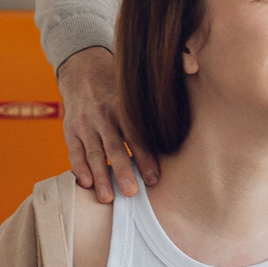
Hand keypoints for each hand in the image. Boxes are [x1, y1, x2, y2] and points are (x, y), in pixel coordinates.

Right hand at [58, 48, 156, 203]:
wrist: (82, 72)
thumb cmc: (119, 85)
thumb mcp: (138, 83)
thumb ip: (168, 79)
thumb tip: (196, 68)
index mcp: (124, 106)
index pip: (136, 134)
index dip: (145, 156)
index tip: (154, 178)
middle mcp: (104, 116)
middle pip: (114, 146)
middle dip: (122, 170)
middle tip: (132, 193)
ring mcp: (86, 125)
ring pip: (93, 153)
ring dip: (100, 176)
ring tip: (108, 198)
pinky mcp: (71, 132)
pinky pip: (74, 152)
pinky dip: (79, 168)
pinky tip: (86, 184)